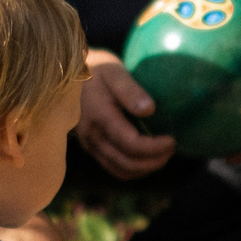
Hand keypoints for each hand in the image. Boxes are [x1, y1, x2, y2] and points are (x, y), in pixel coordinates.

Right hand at [77, 49, 177, 178]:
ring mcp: (89, 144)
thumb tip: (149, 110)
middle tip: (172, 148)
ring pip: (120, 170)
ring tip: (163, 155)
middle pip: (127, 163)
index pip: (131, 144)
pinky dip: (133, 169)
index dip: (155, 148)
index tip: (171, 140)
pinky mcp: (90, 147)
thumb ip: (130, 90)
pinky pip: (113, 167)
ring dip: (145, 168)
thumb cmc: (96, 70)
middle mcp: (92, 135)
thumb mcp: (114, 72)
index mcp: (100, 116)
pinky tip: (146, 158)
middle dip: (154, 161)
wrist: (68, 75)